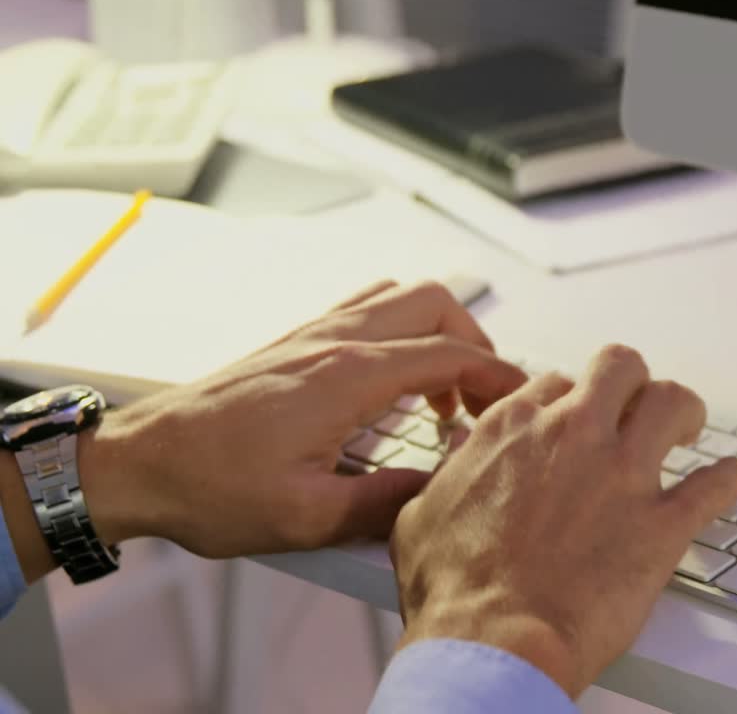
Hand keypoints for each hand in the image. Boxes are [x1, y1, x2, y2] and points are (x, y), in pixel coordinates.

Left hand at [74, 280, 526, 559]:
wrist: (138, 463)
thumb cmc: (209, 486)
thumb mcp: (307, 517)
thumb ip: (385, 504)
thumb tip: (439, 492)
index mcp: (347, 377)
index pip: (450, 354)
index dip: (499, 375)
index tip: (521, 401)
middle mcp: (334, 341)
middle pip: (434, 303)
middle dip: (475, 341)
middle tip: (481, 396)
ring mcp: (312, 334)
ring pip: (399, 297)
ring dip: (436, 332)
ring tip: (442, 390)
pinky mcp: (294, 342)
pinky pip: (365, 308)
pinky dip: (400, 331)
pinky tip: (392, 381)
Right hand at [389, 345, 736, 697]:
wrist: (492, 643)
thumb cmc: (455, 592)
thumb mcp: (422, 515)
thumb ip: (450, 476)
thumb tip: (456, 461)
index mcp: (513, 429)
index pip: (555, 383)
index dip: (570, 401)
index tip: (576, 422)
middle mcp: (572, 436)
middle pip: (620, 367)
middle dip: (632, 383)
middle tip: (637, 410)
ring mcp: (622, 474)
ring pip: (674, 401)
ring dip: (685, 412)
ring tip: (687, 430)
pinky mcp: (662, 522)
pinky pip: (717, 483)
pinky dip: (729, 479)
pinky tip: (730, 482)